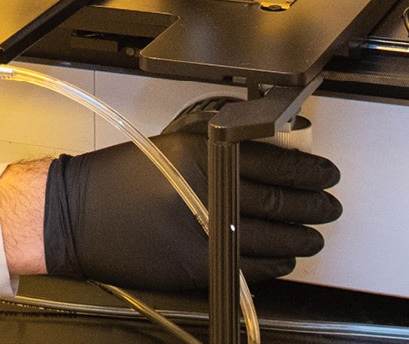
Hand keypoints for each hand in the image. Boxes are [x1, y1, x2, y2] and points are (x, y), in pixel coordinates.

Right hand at [38, 128, 342, 290]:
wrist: (79, 214)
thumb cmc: (124, 175)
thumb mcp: (178, 140)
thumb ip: (226, 140)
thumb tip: (275, 145)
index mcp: (208, 155)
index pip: (277, 163)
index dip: (310, 170)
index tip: (327, 174)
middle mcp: (209, 193)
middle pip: (280, 201)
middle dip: (313, 205)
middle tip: (329, 205)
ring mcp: (204, 233)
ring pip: (270, 238)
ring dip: (299, 237)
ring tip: (314, 235)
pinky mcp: (194, 266)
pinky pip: (246, 267)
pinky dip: (271, 264)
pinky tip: (283, 259)